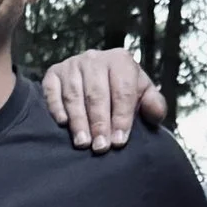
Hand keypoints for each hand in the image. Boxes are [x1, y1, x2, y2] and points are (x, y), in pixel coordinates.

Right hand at [39, 48, 165, 152]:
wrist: (98, 78)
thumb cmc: (123, 91)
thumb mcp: (143, 95)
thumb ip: (154, 105)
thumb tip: (154, 113)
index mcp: (120, 60)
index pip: (123, 91)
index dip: (122, 117)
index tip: (119, 141)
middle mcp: (95, 58)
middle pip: (97, 94)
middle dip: (99, 123)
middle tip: (101, 147)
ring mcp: (72, 64)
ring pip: (74, 95)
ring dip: (78, 121)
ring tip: (83, 143)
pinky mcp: (53, 73)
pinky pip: (52, 91)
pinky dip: (56, 107)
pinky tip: (63, 123)